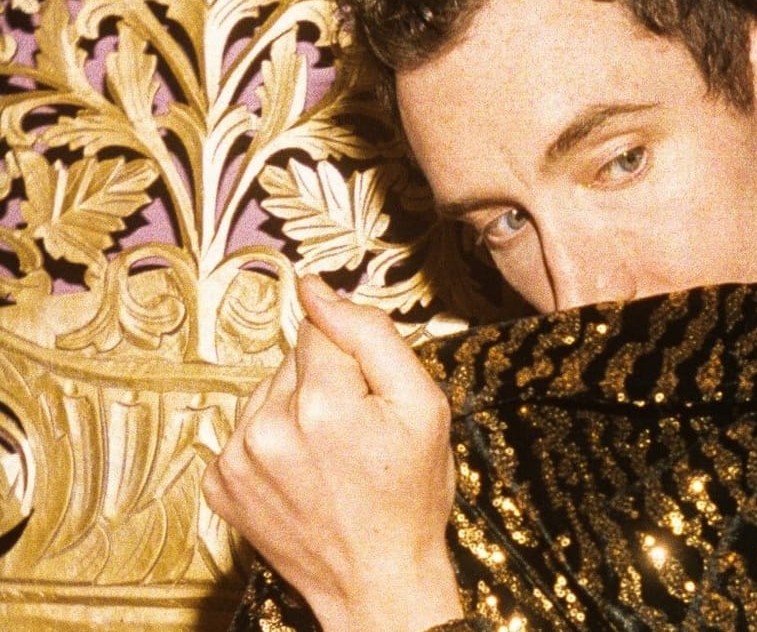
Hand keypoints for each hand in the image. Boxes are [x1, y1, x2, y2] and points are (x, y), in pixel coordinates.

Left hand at [202, 276, 461, 630]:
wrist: (377, 582)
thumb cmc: (410, 497)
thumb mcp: (422, 407)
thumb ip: (371, 335)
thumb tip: (316, 288)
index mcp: (322, 402)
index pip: (320, 327)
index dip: (354, 356)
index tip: (369, 393)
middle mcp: (267, 427)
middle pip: (293, 360)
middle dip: (326, 382)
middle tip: (359, 433)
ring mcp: (237, 459)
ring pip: (268, 393)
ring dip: (297, 410)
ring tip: (332, 457)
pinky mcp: (220, 484)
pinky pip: (247, 432)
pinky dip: (274, 442)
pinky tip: (303, 473)